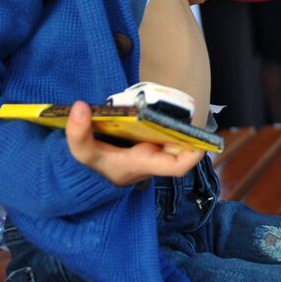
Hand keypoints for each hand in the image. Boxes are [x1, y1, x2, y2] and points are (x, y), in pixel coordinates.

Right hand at [63, 101, 202, 183]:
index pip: (176, 167)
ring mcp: (150, 149)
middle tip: (183, 107)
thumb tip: (80, 107)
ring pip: (172, 136)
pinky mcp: (145, 141)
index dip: (192, 156)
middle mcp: (152, 157)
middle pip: (179, 145)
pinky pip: (161, 131)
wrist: (86, 178)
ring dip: (173, 122)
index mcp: (143, 162)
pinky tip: (157, 106)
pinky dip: (162, 121)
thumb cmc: (91, 170)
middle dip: (185, 129)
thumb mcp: (83, 155)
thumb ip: (79, 135)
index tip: (201, 141)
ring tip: (172, 103)